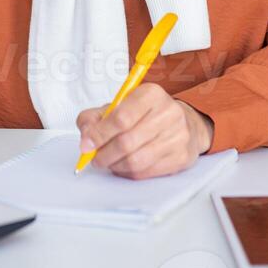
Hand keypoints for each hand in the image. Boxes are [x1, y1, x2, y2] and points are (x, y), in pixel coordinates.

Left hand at [74, 83, 214, 179]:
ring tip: (109, 162)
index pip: (121, 117)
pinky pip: (147, 172)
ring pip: (136, 161)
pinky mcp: (181, 157)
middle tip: (95, 158)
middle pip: (127, 142)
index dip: (100, 134)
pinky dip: (129, 172)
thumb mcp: (118, 106)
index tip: (86, 145)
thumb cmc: (145, 114)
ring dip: (115, 165)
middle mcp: (168, 113)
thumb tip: (86, 139)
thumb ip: (94, 118)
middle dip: (104, 154)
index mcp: (151, 94)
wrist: (182, 124)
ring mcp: (178, 136)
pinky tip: (124, 166)